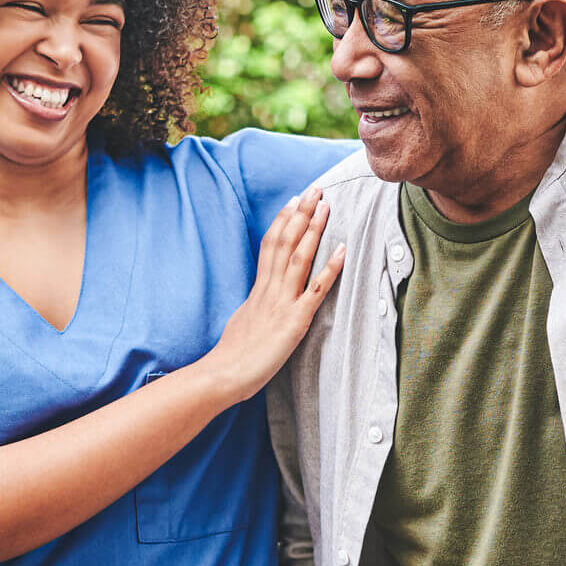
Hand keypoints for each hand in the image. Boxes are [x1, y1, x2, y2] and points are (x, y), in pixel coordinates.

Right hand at [200, 186, 345, 403]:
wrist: (222, 375)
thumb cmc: (231, 357)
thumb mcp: (242, 322)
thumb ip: (254, 308)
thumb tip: (257, 302)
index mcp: (257, 290)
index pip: (270, 246)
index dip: (283, 222)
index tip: (292, 202)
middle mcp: (269, 290)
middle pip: (285, 243)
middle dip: (300, 214)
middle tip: (314, 190)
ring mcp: (282, 303)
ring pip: (299, 257)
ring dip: (313, 229)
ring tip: (325, 205)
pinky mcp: (294, 321)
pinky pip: (316, 290)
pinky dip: (330, 268)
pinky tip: (342, 250)